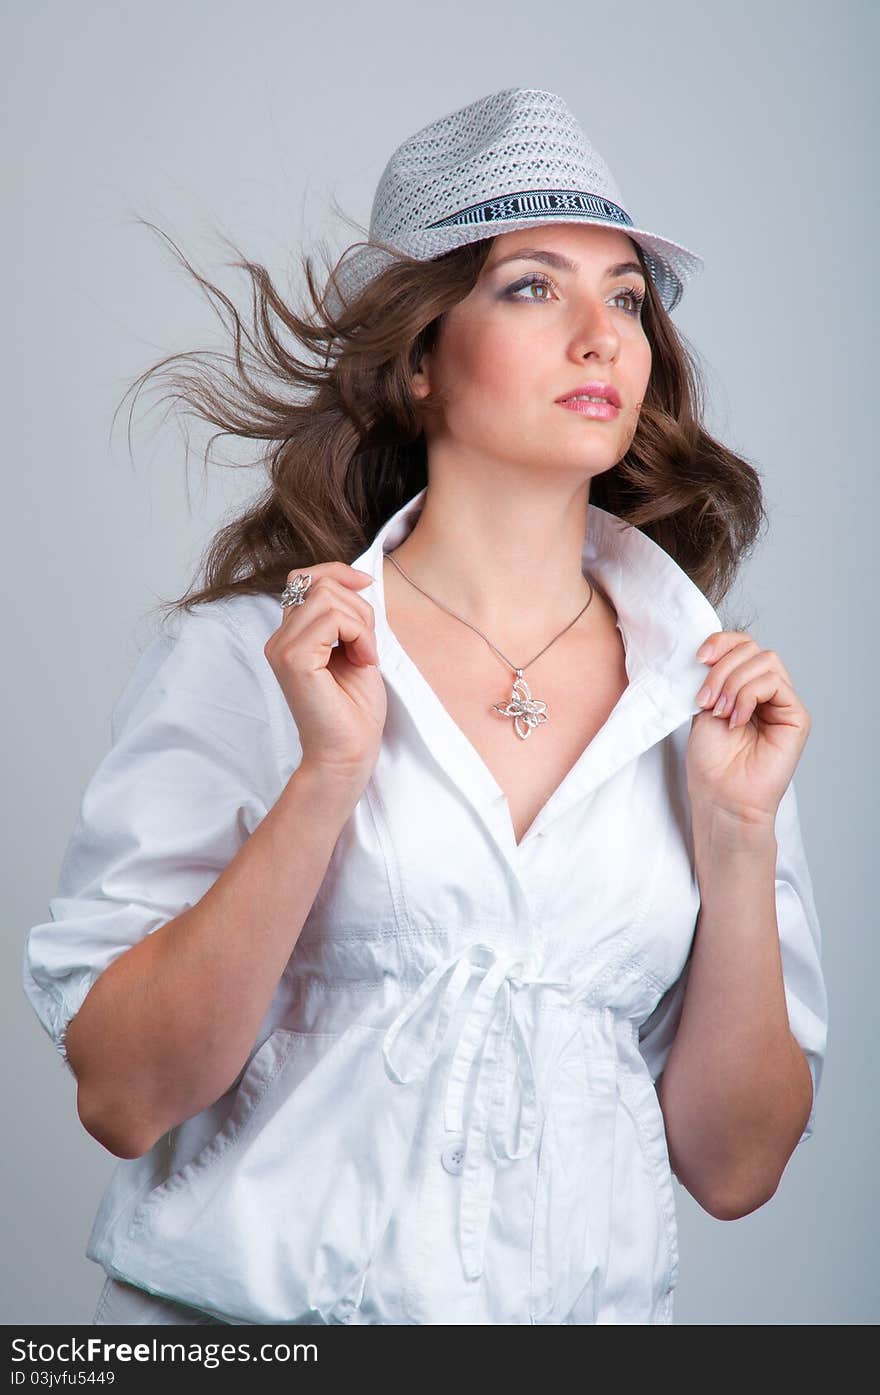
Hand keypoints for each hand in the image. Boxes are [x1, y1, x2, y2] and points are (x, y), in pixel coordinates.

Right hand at [264, 562, 387, 793]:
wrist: (348, 753)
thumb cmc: (354, 710)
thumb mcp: (355, 648)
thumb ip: (346, 616)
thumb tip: (357, 579)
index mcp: (291, 636)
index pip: (303, 578)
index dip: (338, 572)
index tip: (367, 585)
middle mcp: (279, 639)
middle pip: (321, 583)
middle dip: (359, 608)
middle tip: (367, 647)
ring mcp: (282, 648)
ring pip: (328, 597)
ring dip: (361, 623)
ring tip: (364, 656)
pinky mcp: (293, 659)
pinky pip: (333, 619)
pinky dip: (360, 635)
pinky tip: (363, 661)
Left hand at [686, 630, 811, 826]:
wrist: (721, 796)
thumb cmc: (711, 761)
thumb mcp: (703, 706)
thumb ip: (713, 676)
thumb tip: (711, 649)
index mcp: (744, 686)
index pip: (742, 645)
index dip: (721, 643)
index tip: (698, 658)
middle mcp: (767, 692)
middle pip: (752, 649)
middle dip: (721, 669)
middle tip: (705, 700)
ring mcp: (783, 703)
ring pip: (765, 661)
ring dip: (732, 683)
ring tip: (718, 712)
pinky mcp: (797, 717)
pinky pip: (774, 683)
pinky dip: (748, 696)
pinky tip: (736, 720)